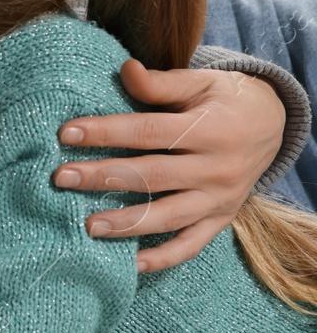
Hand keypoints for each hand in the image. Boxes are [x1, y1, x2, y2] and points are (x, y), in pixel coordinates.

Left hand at [52, 59, 283, 271]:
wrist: (272, 124)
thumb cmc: (222, 99)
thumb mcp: (199, 82)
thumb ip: (161, 82)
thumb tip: (124, 69)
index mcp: (210, 129)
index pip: (148, 132)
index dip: (106, 132)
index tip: (65, 133)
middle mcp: (217, 168)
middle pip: (152, 176)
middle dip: (103, 177)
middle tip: (60, 178)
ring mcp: (220, 198)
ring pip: (169, 216)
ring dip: (127, 223)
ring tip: (87, 226)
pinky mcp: (221, 219)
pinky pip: (191, 245)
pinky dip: (163, 258)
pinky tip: (131, 264)